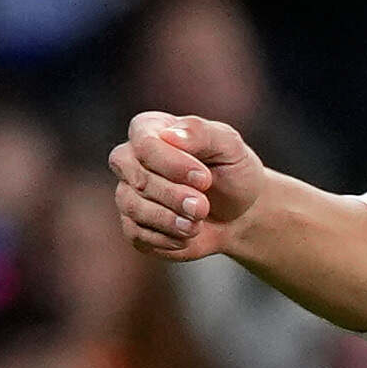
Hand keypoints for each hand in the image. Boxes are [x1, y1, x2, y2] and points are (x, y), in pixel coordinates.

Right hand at [108, 107, 269, 262]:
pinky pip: (136, 234)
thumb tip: (169, 134)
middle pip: (138, 178)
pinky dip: (166, 238)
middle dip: (174, 196)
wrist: (238, 213)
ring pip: (134, 207)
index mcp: (149, 128)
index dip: (173, 164)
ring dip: (169, 219)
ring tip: (197, 222)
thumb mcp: (228, 145)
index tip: (204, 179)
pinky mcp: (132, 225)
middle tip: (202, 206)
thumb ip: (201, 133)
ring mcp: (128, 193)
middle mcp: (130, 159)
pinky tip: (188, 234)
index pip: (145, 144)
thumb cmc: (231, 171)